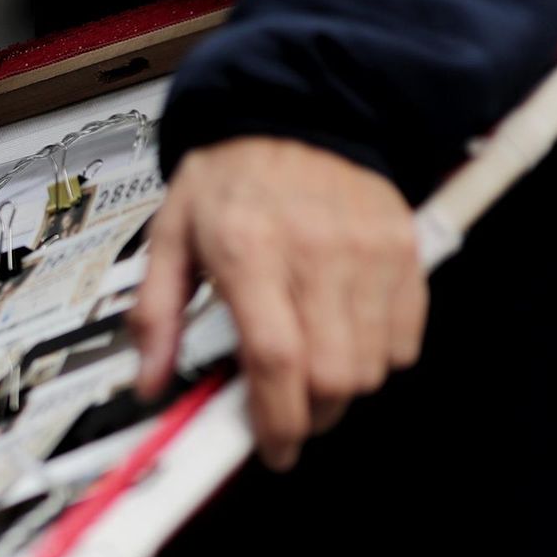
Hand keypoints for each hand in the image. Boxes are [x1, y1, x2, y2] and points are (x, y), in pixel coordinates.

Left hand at [131, 136, 426, 470]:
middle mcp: (316, 254)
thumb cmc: (229, 176)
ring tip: (311, 376)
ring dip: (342, 392)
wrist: (296, 109)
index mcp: (249, 252)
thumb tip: (148, 383)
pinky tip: (346, 340)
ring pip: (374, 367)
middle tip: (285, 414)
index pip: (275, 359)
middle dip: (309, 416)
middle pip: (333, 376)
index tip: (269, 448)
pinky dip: (380, 358)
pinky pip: (407, 337)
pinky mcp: (404, 249)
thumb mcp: (170, 236)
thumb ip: (155, 315)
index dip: (275, 420)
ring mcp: (369, 252)